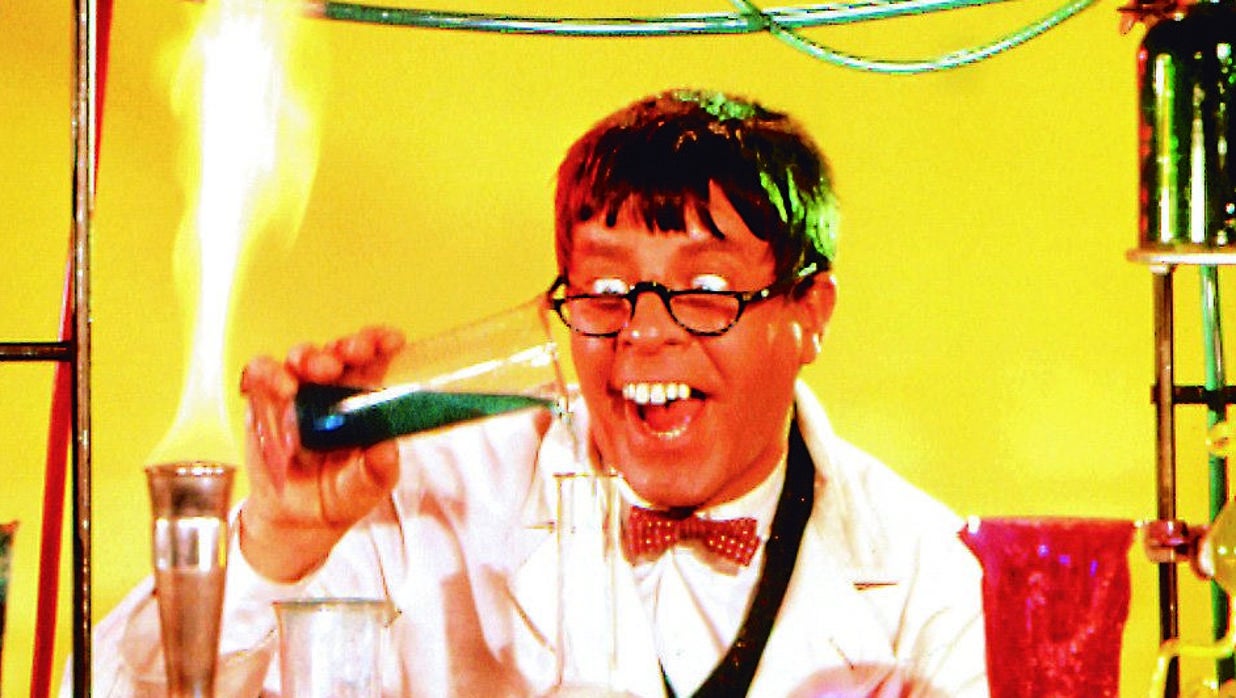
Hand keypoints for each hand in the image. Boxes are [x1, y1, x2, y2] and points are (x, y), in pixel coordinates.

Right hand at [237, 326, 405, 581]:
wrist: (297, 520)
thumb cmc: (339, 495)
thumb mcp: (366, 488)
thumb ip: (377, 471)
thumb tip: (387, 450)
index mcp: (363, 399)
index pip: (376, 359)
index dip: (382, 342)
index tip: (393, 340)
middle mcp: (331, 389)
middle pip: (340, 351)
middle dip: (349, 345)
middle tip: (356, 352)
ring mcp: (297, 392)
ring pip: (302, 356)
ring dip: (312, 356)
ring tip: (320, 371)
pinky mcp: (264, 402)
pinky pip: (261, 375)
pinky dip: (270, 374)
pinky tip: (284, 388)